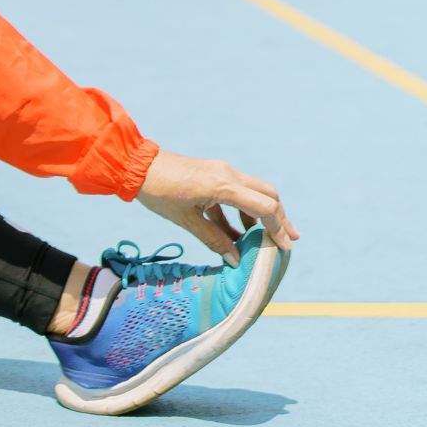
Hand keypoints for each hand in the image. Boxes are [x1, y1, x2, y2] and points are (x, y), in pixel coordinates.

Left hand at [136, 151, 298, 265]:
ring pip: (254, 191)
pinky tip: (238, 232)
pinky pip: (236, 192)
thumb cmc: (159, 193)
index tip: (285, 247)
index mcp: (223, 185)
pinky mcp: (214, 173)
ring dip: (261, 214)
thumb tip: (236, 261)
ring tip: (262, 239)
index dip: (278, 228)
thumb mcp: (186, 221)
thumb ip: (214, 240)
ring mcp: (222, 171)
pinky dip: (241, 210)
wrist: (137, 165)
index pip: (264, 207)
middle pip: (267, 195)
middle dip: (279, 218)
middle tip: (289, 239)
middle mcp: (228, 174)